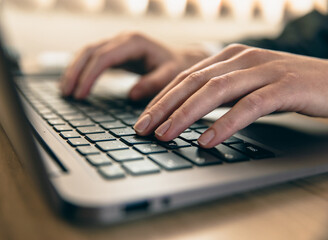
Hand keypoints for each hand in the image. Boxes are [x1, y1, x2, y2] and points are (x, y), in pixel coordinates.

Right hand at [60, 32, 207, 100]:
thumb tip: (132, 94)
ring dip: (74, 70)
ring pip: (87, 53)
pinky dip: (81, 70)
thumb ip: (154, 83)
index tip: (81, 95)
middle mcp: (123, 39)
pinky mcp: (115, 52)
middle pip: (90, 51)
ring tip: (64, 90)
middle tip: (66, 93)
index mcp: (134, 42)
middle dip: (76, 72)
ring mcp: (117, 44)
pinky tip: (74, 83)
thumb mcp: (171, 75)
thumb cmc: (176, 67)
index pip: (104, 57)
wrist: (181, 59)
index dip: (89, 76)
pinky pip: (92, 58)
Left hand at [133, 44, 327, 147]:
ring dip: (186, 115)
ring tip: (165, 136)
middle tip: (143, 128)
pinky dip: (225, 124)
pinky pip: (249, 106)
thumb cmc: (286, 85)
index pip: (185, 77)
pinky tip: (207, 140)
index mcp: (229, 56)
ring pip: (215, 91)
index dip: (161, 98)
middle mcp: (242, 58)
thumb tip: (187, 113)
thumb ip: (219, 93)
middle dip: (164, 106)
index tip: (143, 118)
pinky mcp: (284, 86)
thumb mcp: (245, 84)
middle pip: (193, 82)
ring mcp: (263, 70)